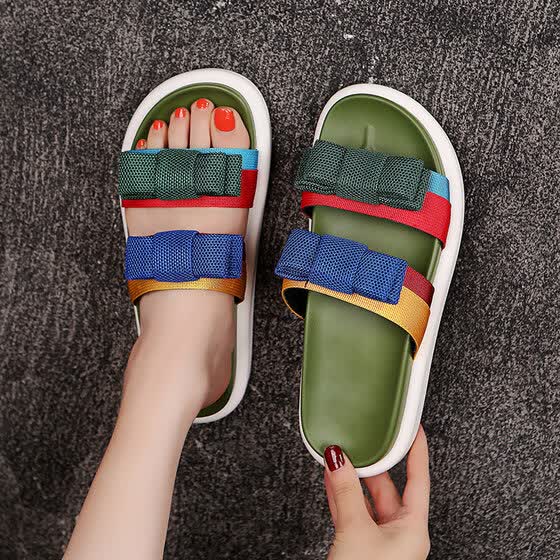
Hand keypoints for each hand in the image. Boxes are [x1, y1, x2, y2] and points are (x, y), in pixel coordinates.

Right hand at [324, 426, 430, 559]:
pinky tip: (332, 479)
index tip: (414, 429)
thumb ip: (345, 492)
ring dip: (352, 479)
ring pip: (366, 500)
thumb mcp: (355, 531)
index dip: (417, 452)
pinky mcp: (360, 546)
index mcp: (412, 528)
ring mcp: (379, 540)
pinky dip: (341, 495)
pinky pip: (352, 512)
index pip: (419, 479)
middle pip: (388, 487)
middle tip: (360, 440)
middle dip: (372, 464)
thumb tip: (338, 460)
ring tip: (339, 456)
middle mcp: (399, 533)